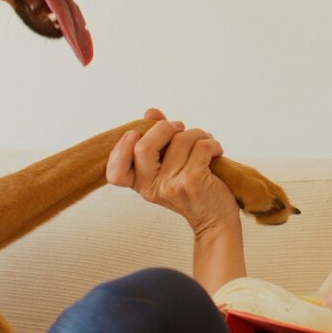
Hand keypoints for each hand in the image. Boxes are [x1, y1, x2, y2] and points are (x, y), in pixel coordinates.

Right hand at [106, 109, 239, 234]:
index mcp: (141, 184)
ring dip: (197, 134)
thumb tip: (150, 113)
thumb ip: (158, 139)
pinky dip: (212, 143)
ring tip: (204, 141)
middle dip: (165, 127)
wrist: (216, 219)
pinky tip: (215, 152)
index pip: (115, 173)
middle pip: (143, 147)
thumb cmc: (193, 188)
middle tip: (180, 128)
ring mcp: (172, 185)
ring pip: (180, 140)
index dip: (120, 149)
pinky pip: (201, 147)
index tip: (135, 135)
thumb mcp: (169, 166)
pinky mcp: (193, 182)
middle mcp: (152, 187)